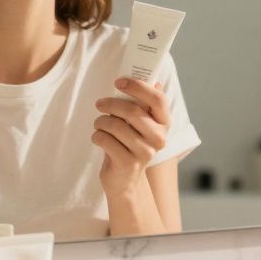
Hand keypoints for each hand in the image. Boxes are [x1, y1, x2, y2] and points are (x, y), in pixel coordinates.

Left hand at [93, 78, 168, 197]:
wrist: (124, 179)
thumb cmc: (129, 144)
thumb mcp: (139, 124)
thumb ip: (144, 104)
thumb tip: (154, 80)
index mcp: (164, 124)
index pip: (157, 99)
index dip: (138, 87)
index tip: (119, 82)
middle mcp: (159, 138)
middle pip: (133, 111)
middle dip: (111, 104)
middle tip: (99, 103)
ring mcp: (145, 152)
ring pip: (115, 125)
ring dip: (101, 121)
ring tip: (99, 124)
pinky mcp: (128, 163)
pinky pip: (105, 140)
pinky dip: (96, 136)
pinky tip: (99, 138)